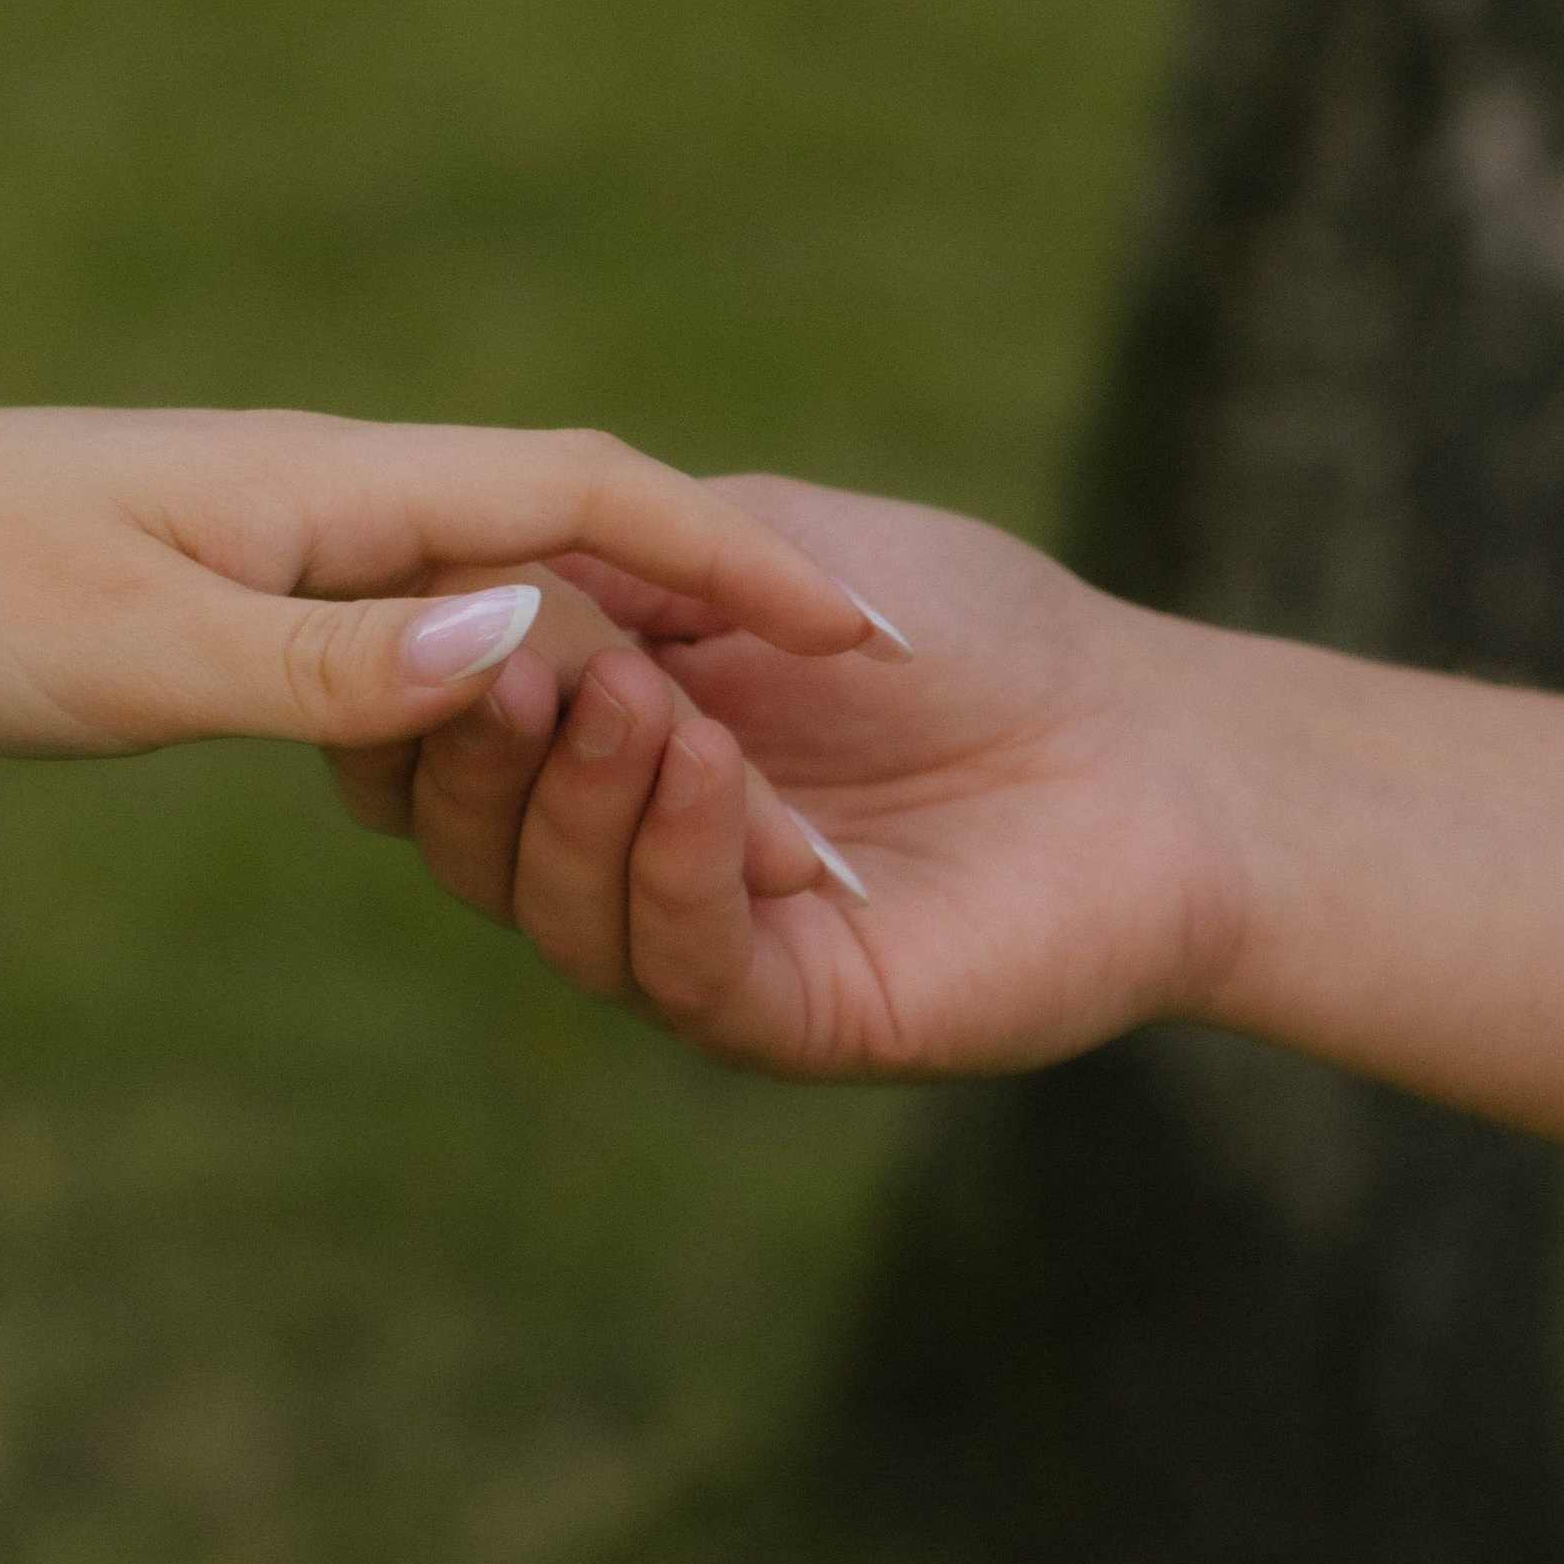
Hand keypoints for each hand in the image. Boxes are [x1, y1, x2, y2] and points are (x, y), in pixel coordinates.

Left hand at [0, 406, 894, 758]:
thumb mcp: (143, 654)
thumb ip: (340, 663)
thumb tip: (536, 639)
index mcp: (333, 484)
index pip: (589, 494)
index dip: (737, 559)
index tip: (870, 633)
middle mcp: (325, 489)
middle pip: (566, 538)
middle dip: (707, 631)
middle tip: (833, 751)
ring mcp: (272, 532)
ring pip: (490, 582)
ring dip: (610, 661)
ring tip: (720, 761)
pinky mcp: (215, 585)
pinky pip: (406, 624)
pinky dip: (495, 680)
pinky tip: (511, 752)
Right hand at [338, 478, 1249, 1081]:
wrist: (1148, 738)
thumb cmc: (965, 631)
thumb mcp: (765, 546)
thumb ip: (619, 556)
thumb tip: (463, 572)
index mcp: (594, 749)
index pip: (441, 750)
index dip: (415, 694)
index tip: (426, 608)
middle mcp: (620, 861)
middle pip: (468, 844)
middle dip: (479, 753)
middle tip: (511, 669)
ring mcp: (698, 945)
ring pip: (560, 910)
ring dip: (578, 799)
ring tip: (629, 698)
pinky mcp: (790, 1018)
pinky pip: (682, 965)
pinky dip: (674, 864)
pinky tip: (708, 769)